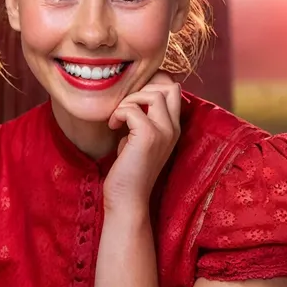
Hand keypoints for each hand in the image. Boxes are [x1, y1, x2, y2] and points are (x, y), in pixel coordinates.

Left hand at [103, 72, 180, 212]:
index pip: (174, 89)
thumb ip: (141, 120)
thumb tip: (130, 102)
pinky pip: (132, 109)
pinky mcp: (148, 137)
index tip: (132, 101)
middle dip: (143, 88)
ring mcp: (163, 132)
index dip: (152, 85)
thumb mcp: (138, 140)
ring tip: (118, 118)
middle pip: (169, 86)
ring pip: (153, 93)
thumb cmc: (128, 171)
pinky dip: (118, 113)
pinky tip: (113, 127)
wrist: (128, 200)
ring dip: (129, 101)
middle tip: (126, 106)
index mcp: (173, 128)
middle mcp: (173, 128)